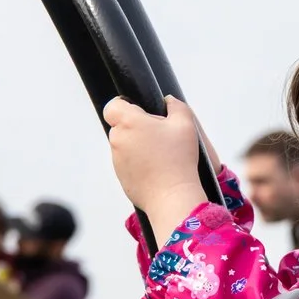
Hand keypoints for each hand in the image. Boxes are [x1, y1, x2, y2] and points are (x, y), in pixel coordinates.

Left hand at [102, 95, 211, 239]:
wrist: (172, 197)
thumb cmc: (178, 159)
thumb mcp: (185, 124)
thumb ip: (176, 106)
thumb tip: (168, 101)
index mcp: (128, 123)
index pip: (112, 106)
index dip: (124, 105)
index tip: (140, 111)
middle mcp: (117, 140)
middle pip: (121, 126)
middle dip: (137, 127)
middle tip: (159, 135)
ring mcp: (116, 160)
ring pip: (125, 145)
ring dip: (138, 145)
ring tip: (160, 155)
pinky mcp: (120, 176)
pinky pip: (127, 163)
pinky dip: (138, 163)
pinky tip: (156, 168)